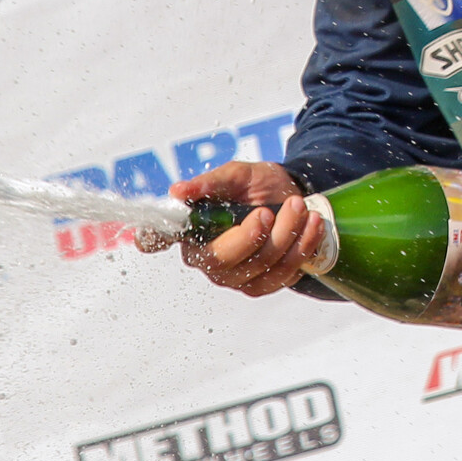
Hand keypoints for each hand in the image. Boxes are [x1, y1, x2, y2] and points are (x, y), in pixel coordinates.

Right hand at [157, 162, 326, 297]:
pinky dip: (303, 247)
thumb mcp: (237, 176)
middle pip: (222, 260)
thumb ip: (210, 184)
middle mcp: (206, 258)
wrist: (293, 197)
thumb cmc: (257, 186)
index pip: (158, 237)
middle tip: (271, 211)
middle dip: (252, 236)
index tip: (149, 236)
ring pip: (259, 266)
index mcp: (191, 229)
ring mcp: (235, 276)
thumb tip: (178, 191)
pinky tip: (312, 224)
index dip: (153, 237)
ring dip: (287, 236)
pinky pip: (283, 274)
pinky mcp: (262, 284)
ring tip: (300, 207)